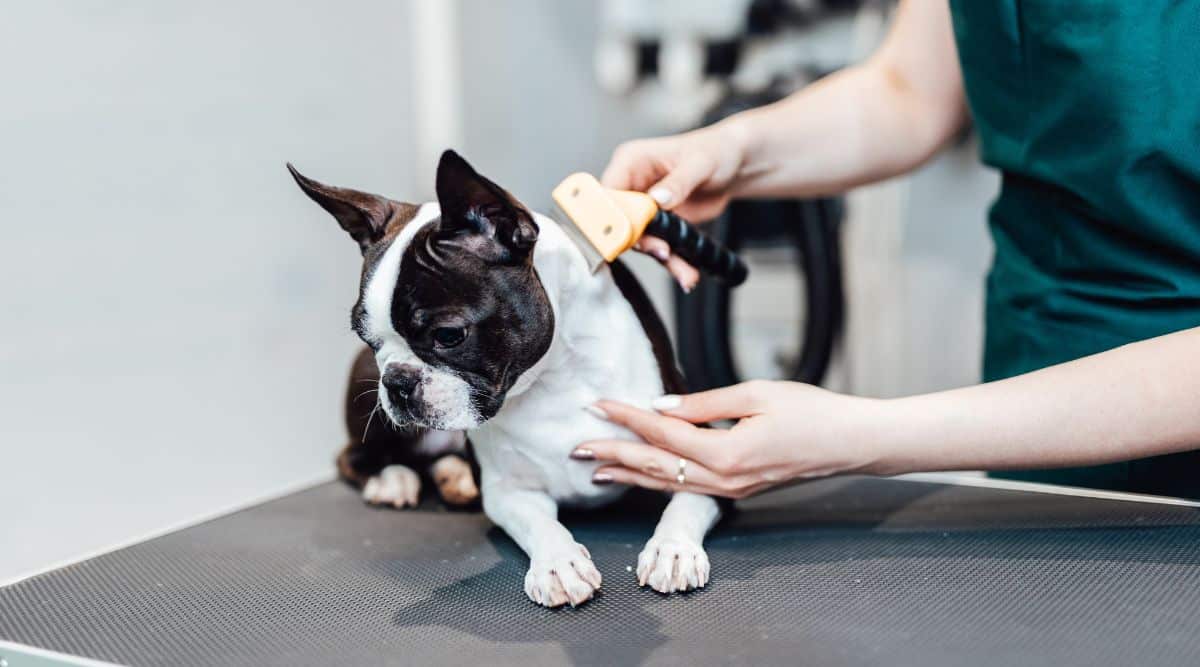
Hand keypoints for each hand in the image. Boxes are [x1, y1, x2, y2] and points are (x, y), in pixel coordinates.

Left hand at [573, 381, 883, 498]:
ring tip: (594, 469)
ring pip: (666, 483)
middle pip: (655, 465)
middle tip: (575, 446)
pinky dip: (656, 480)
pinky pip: (685, 487)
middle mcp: (723, 478)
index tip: (596, 404)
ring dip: (628, 474)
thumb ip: (704, 403)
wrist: (850, 443)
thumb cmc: (811, 411)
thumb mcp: (756, 394)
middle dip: (612, 454)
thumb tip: (659, 408)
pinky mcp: (737, 489)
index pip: (662, 432)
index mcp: (726, 452)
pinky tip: (640, 475)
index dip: (626, 417)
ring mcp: (730, 489)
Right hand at [602, 121, 748, 291]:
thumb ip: (678, 182)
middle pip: (621, 220)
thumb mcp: (700, 163)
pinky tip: (687, 272)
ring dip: (662, 257)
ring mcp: (645, 207)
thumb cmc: (716, 150)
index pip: (608, 191)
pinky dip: (674, 261)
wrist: (735, 165)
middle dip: (641, 241)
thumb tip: (657, 198)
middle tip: (662, 251)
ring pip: (641, 239)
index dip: (612, 214)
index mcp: (631, 161)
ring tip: (684, 271)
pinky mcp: (660, 224)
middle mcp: (633, 184)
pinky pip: (659, 245)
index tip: (627, 232)